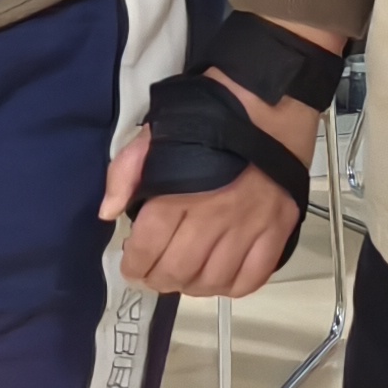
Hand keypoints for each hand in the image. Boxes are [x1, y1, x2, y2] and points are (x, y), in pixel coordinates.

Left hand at [98, 57, 331, 298]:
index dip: (134, 265)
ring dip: (191, 287)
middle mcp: (214, 215)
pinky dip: (232, 287)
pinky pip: (253, 277)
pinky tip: (219, 278)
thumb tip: (108, 212)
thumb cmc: (210, 115)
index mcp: (179, 192)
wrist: (268, 99)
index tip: (132, 265)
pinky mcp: (278, 228)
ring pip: (213, 281)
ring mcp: (249, 225)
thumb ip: (126, 172)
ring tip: (184, 278)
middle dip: (157, 279)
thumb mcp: (156, 133)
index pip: (147, 247)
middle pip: (178, 271)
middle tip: (153, 275)